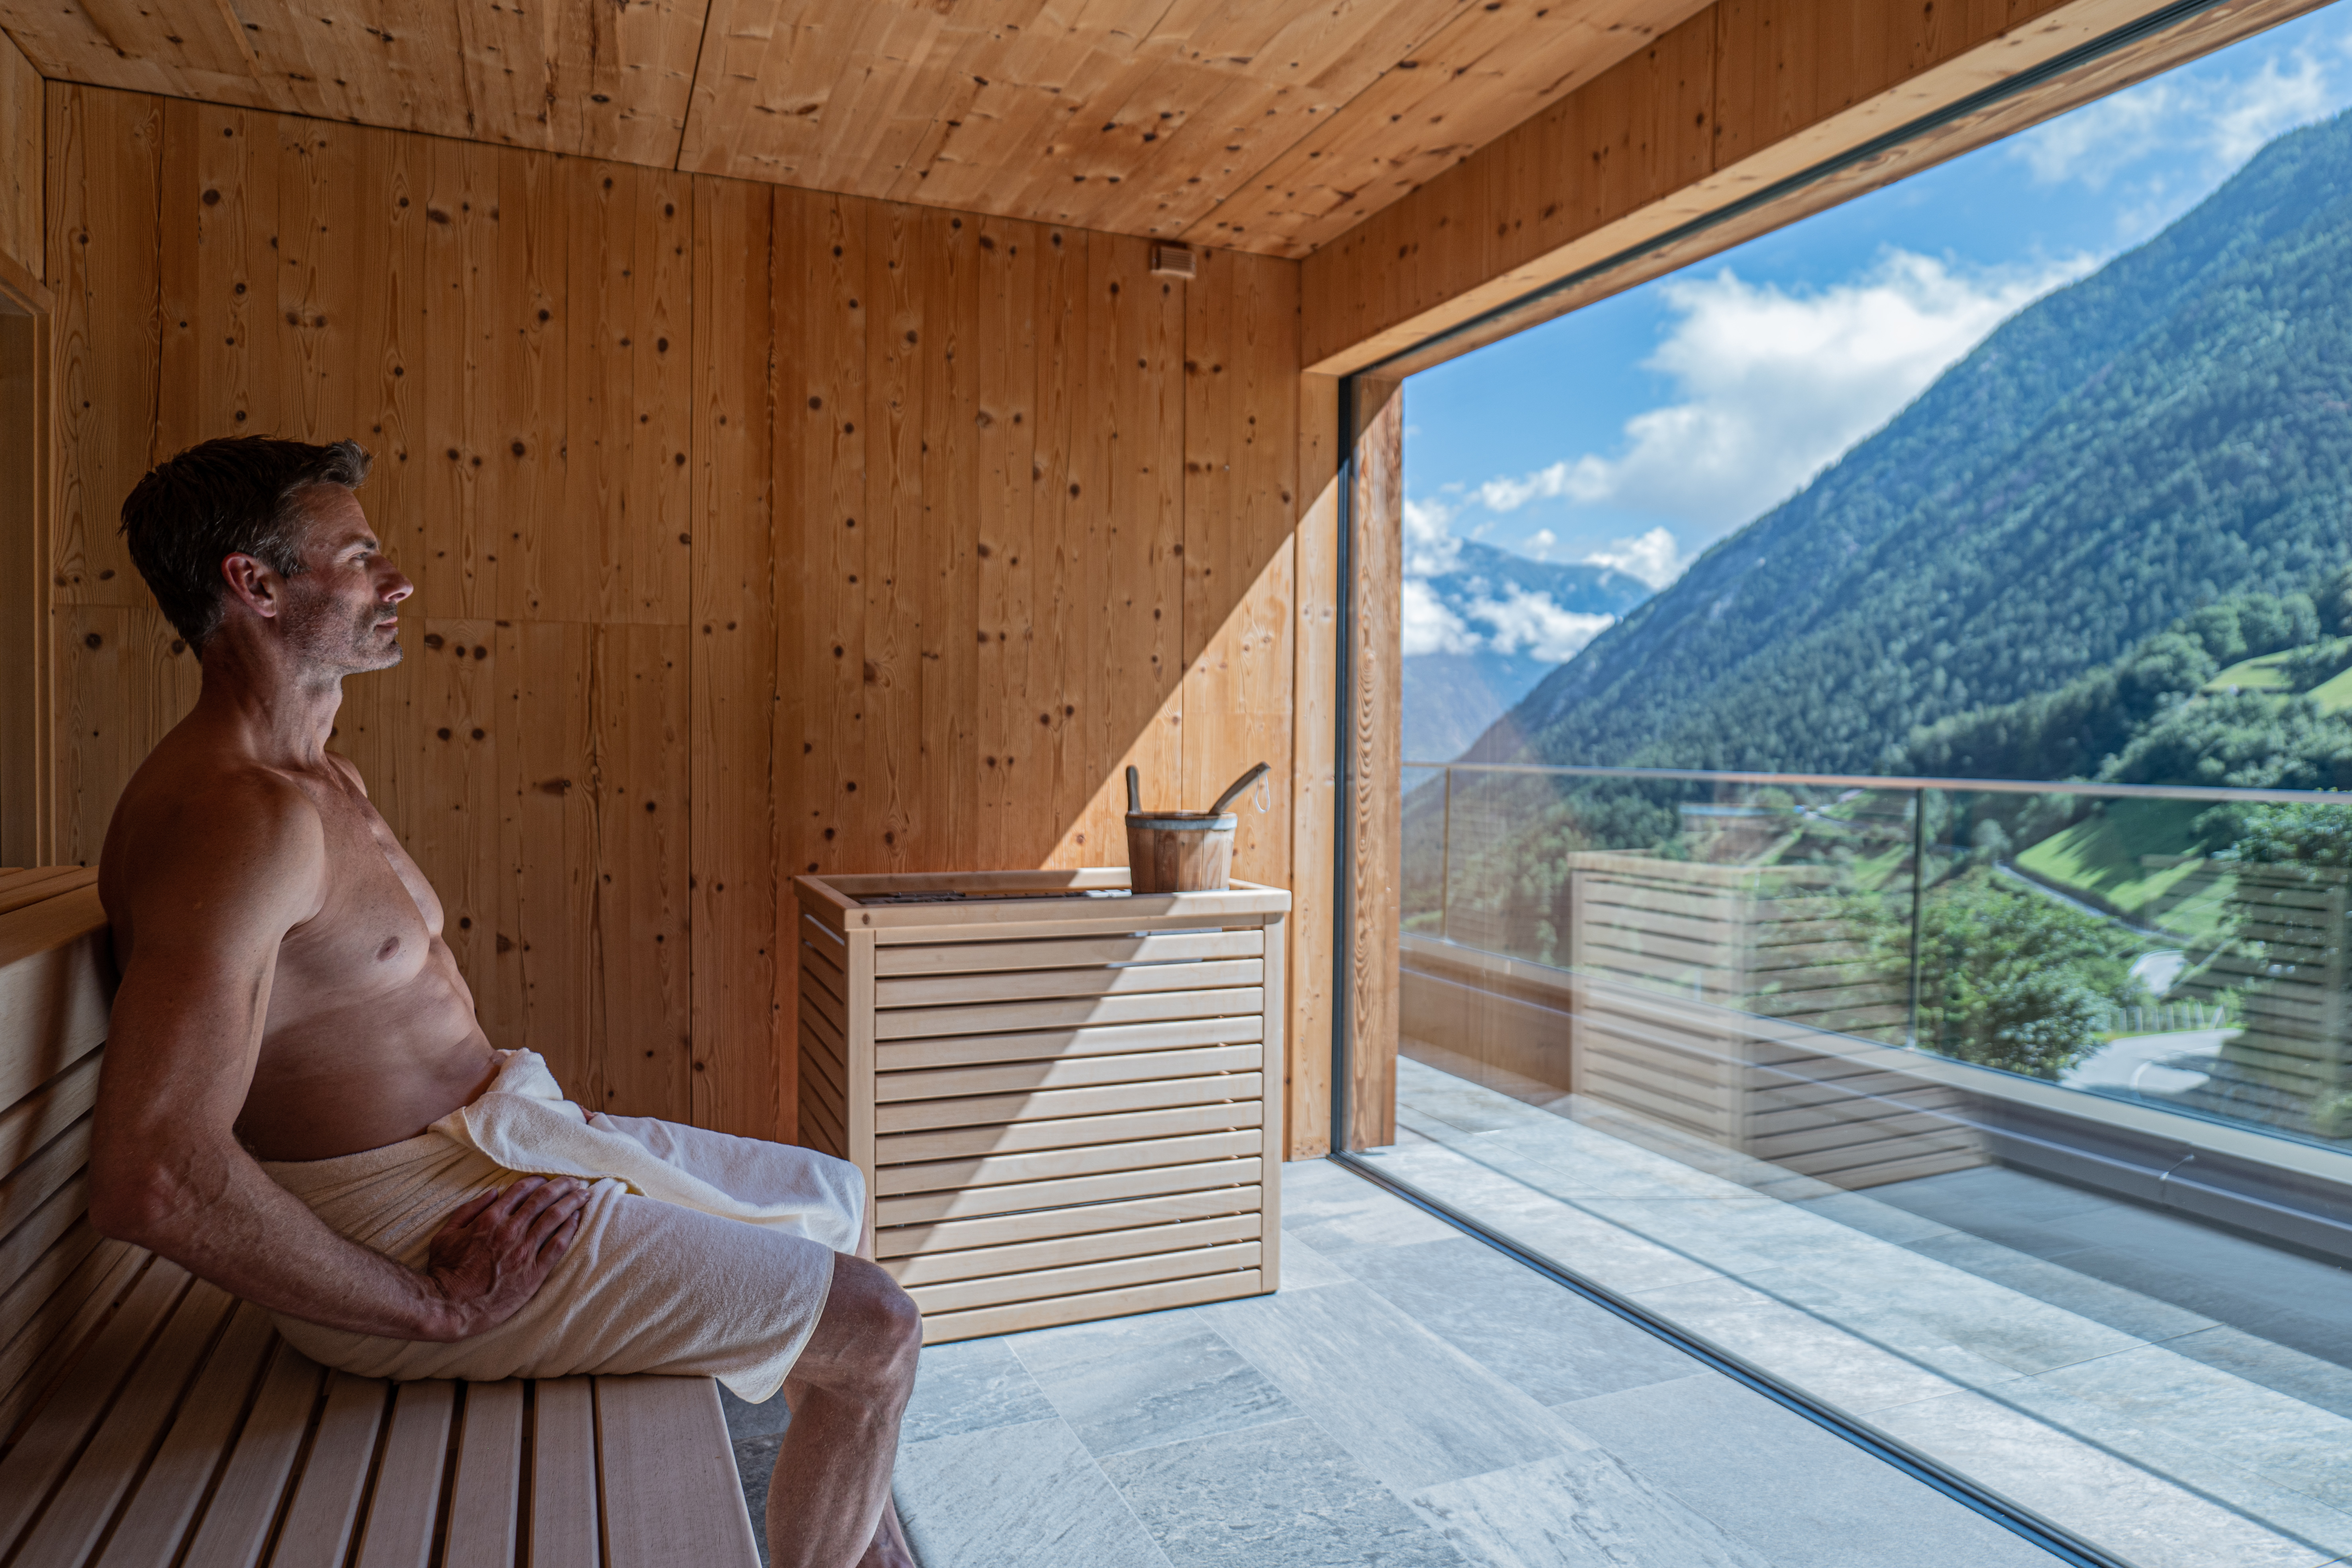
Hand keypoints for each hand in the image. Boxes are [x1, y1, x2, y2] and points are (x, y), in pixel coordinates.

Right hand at [416, 1175, 590, 1339]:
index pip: (521, 1191)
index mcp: (490, 1220)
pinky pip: (558, 1246)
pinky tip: (577, 1220)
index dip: (537, 1182)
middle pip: (543, 1199)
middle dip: (561, 1186)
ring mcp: (523, 1252)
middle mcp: (510, 1231)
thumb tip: (493, 1193)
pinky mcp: (533, 1273)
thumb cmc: (445, 1271)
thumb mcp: (446, 1234)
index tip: (546, 1179)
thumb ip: (469, 1210)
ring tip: (584, 1194)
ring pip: (554, 1218)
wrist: (450, 1307)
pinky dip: (569, 1229)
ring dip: (572, 1202)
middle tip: (575, 1181)